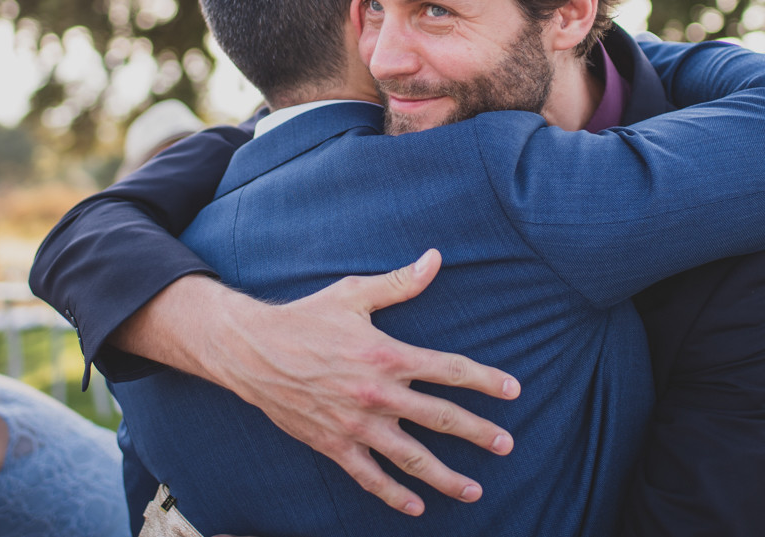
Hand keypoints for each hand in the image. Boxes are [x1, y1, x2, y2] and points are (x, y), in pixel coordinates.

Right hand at [193, 249, 518, 515]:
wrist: (252, 351)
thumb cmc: (306, 317)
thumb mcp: (354, 294)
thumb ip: (400, 282)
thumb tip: (436, 258)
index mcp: (387, 354)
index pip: (448, 369)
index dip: (484, 380)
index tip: (512, 390)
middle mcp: (376, 393)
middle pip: (439, 417)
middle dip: (477, 432)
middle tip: (507, 444)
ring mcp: (355, 423)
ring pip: (411, 457)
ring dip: (446, 476)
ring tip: (475, 490)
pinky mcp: (333, 444)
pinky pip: (369, 476)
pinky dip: (393, 494)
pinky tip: (417, 506)